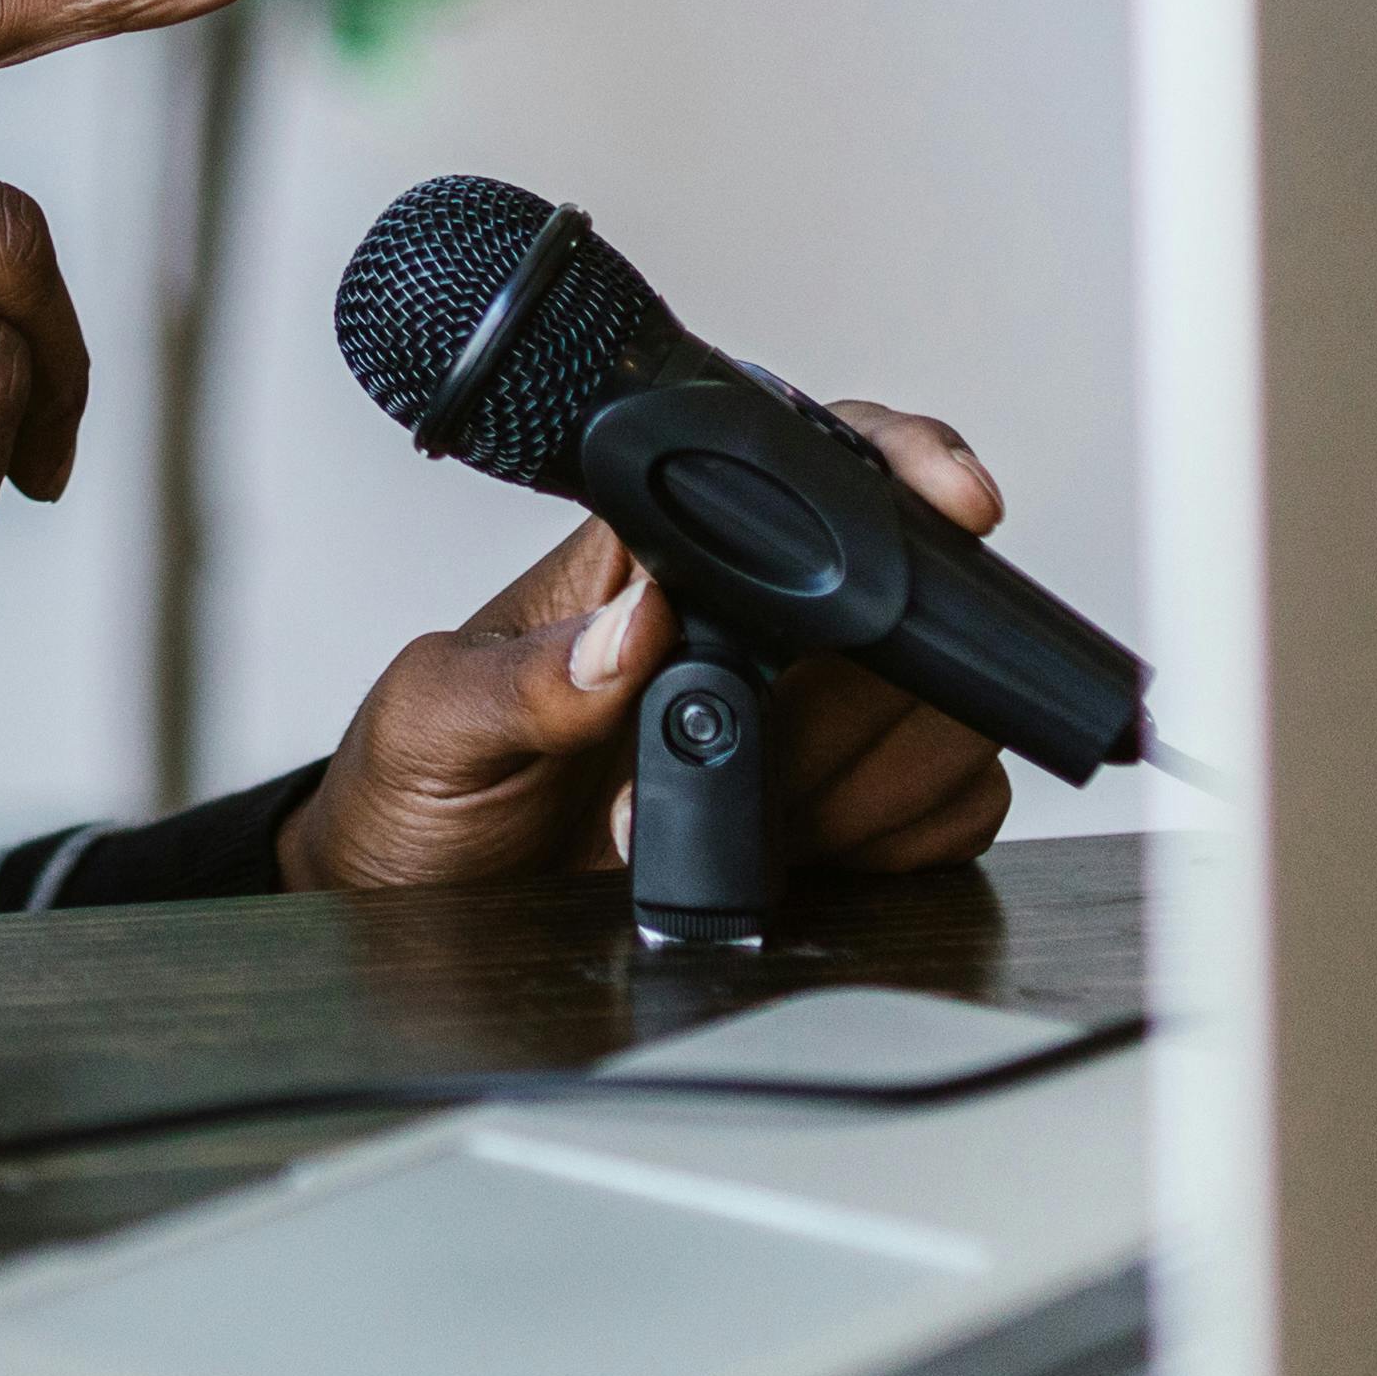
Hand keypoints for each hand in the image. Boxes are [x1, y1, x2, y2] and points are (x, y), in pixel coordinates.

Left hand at [276, 401, 1020, 891]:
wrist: (424, 907)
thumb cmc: (424, 795)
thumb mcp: (436, 726)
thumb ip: (527, 680)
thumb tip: (632, 627)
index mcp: (652, 564)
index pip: (799, 470)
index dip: (896, 467)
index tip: (953, 501)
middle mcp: (746, 627)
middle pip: (901, 603)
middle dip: (850, 695)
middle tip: (753, 758)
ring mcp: (808, 720)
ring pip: (941, 712)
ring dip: (858, 779)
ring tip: (744, 815)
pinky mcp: (843, 811)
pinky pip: (949, 806)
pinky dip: (894, 839)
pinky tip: (800, 854)